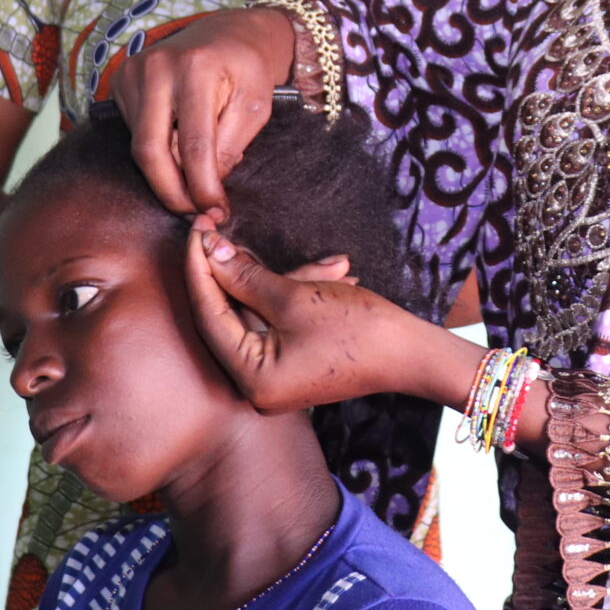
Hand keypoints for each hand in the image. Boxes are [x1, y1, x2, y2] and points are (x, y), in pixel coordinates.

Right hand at [112, 9, 296, 217]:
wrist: (228, 33)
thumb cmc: (247, 70)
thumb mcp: (253, 108)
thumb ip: (228, 147)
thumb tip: (204, 190)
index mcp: (197, 69)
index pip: (194, 145)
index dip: (202, 187)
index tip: (215, 212)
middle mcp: (157, 67)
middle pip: (150, 151)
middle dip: (171, 192)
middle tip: (193, 212)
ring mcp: (133, 71)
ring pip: (140, 145)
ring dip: (166, 171)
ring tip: (193, 176)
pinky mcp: (120, 79)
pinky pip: (133, 132)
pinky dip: (156, 148)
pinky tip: (177, 145)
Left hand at [184, 221, 457, 412]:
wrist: (413, 354)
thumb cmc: (359, 330)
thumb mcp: (296, 297)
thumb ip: (246, 276)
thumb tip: (209, 251)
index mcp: (251, 378)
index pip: (208, 315)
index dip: (200, 268)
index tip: (196, 229)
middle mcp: (256, 384)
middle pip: (231, 314)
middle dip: (236, 268)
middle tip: (223, 226)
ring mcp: (275, 375)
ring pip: (260, 312)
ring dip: (282, 280)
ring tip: (327, 264)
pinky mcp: (293, 362)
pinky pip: (279, 320)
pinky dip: (298, 294)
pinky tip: (336, 273)